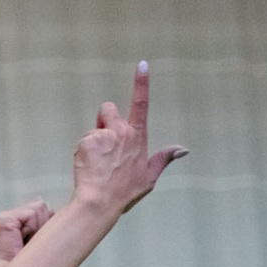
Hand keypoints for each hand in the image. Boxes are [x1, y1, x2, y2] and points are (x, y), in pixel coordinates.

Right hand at [0, 198, 52, 263]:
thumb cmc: (31, 259)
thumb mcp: (42, 235)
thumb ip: (44, 217)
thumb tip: (40, 200)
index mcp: (21, 218)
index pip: (43, 207)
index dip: (46, 224)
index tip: (36, 241)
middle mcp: (12, 214)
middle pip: (42, 206)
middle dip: (43, 224)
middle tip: (32, 242)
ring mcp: (7, 215)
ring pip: (39, 208)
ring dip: (37, 228)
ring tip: (27, 242)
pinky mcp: (5, 218)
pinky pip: (31, 214)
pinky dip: (31, 228)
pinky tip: (21, 239)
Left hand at [70, 63, 185, 214]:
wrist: (100, 202)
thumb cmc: (124, 192)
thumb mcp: (149, 177)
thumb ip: (163, 160)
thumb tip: (183, 150)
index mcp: (138, 137)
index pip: (141, 103)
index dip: (141, 83)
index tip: (142, 64)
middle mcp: (121, 131)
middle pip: (108, 109)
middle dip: (104, 119)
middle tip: (105, 144)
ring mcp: (103, 135)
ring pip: (94, 129)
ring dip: (94, 141)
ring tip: (98, 164)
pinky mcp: (87, 142)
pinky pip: (83, 142)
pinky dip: (84, 153)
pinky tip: (88, 168)